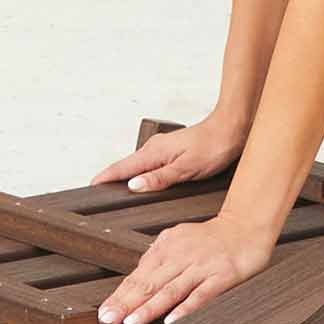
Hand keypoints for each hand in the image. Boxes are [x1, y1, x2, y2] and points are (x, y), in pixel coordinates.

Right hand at [90, 111, 245, 195]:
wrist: (232, 128)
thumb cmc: (213, 147)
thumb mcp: (186, 168)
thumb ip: (159, 178)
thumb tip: (132, 186)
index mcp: (154, 152)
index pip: (122, 168)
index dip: (105, 178)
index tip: (90, 187)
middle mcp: (155, 149)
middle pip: (126, 166)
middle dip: (110, 178)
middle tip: (96, 194)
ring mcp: (162, 149)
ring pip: (137, 165)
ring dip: (123, 176)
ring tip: (112, 190)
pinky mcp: (171, 152)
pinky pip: (148, 164)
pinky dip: (138, 173)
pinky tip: (140, 181)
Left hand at [97, 213, 278, 323]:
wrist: (246, 227)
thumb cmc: (211, 238)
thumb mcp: (179, 240)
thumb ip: (158, 258)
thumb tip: (136, 279)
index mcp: (166, 248)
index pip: (137, 276)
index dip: (119, 295)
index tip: (104, 313)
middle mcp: (180, 256)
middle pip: (149, 283)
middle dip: (126, 303)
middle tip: (108, 320)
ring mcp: (201, 266)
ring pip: (170, 290)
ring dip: (149, 307)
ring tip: (132, 322)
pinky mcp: (222, 276)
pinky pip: (201, 295)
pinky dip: (185, 308)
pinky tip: (172, 321)